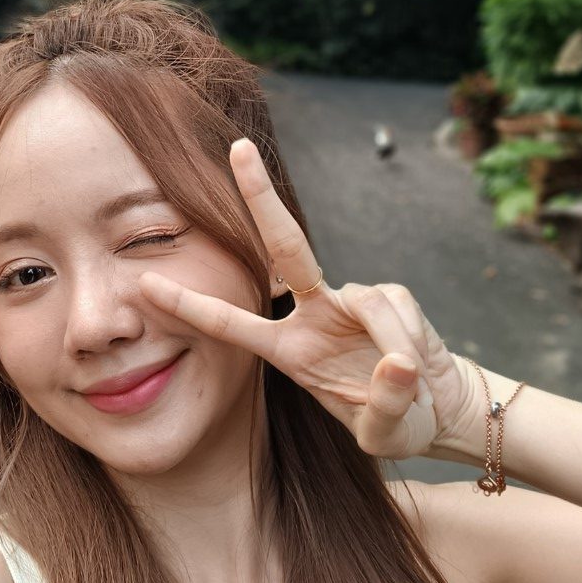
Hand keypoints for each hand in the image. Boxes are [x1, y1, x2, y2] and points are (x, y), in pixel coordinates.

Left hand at [136, 137, 474, 461]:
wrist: (437, 408)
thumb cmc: (394, 421)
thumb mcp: (382, 432)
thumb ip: (384, 405)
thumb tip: (399, 364)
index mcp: (288, 351)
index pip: (230, 324)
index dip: (189, 306)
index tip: (144, 285)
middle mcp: (313, 315)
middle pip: (285, 247)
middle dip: (261, 197)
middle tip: (238, 150)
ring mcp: (351, 300)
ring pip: (367, 301)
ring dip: (390, 342)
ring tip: (406, 381)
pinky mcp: (391, 295)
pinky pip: (396, 310)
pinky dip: (409, 341)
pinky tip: (417, 366)